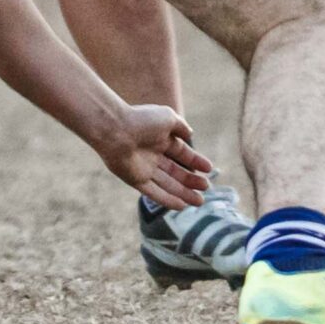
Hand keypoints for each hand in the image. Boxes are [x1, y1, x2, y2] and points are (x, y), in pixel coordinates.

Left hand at [93, 104, 211, 210]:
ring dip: (184, 193)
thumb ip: (181, 126)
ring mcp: (145, 169)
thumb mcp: (168, 117)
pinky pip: (154, 193)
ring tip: (200, 201)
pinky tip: (182, 206)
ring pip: (168, 184)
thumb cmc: (142, 120)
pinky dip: (167, 199)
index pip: (182, 153)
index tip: (209, 169)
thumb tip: (191, 134)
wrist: (115, 129)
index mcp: (161, 138)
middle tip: (207, 188)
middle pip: (176, 171)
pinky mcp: (136, 180)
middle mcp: (153, 155)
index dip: (196, 161)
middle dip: (191, 181)